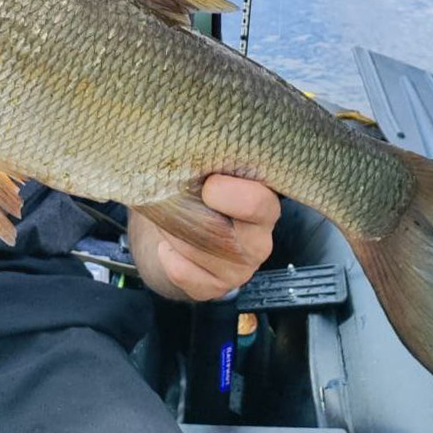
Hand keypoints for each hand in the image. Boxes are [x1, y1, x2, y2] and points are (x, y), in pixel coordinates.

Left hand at [130, 175, 280, 300]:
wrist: (186, 230)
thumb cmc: (202, 190)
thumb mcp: (212, 171)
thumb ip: (211, 163)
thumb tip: (185, 144)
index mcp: (265, 206)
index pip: (258, 203)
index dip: (226, 193)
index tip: (207, 184)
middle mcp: (259, 242)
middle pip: (220, 232)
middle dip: (189, 214)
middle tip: (176, 198)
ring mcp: (239, 271)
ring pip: (194, 249)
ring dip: (172, 229)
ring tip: (171, 216)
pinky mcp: (214, 288)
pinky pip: (181, 270)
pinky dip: (167, 253)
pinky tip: (170, 243)